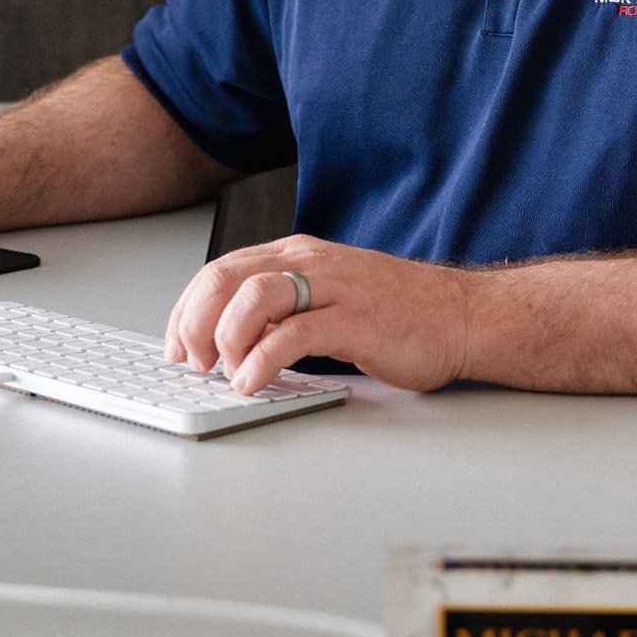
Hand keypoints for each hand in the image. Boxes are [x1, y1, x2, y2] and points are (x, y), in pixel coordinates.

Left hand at [164, 235, 477, 395]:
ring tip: (221, 372)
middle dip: (194, 323)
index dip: (187, 309)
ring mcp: (332, 287)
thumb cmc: (396, 313)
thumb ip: (284, 309)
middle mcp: (309, 261)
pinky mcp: (353, 319)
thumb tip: (232, 340)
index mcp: (297, 253)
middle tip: (191, 363)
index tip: (175, 345)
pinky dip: (261, 361)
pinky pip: (292, 335)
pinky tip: (252, 383)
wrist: (461, 315)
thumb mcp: (327, 297)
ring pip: (252, 297)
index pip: (221, 269)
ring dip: (224, 339)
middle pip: (226, 278)